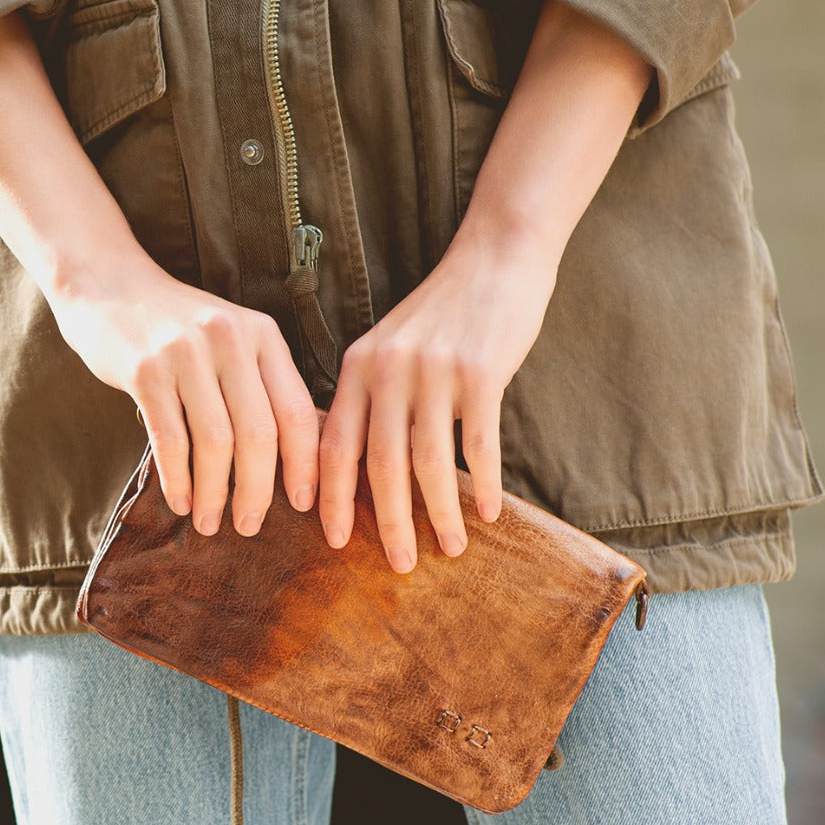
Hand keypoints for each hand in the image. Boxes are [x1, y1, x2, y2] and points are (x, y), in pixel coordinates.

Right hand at [50, 254, 319, 536]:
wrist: (108, 285)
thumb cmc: (179, 328)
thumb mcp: (232, 339)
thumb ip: (262, 384)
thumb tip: (297, 459)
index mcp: (262, 335)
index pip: (297, 410)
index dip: (304, 464)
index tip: (304, 503)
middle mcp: (229, 339)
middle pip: (259, 434)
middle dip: (258, 491)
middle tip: (250, 526)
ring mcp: (186, 353)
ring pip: (215, 443)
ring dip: (215, 494)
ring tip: (211, 523)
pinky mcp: (144, 370)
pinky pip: (170, 440)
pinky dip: (178, 480)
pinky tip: (180, 502)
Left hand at [317, 0, 651, 572]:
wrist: (495, 259)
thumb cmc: (442, 313)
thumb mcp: (389, 346)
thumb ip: (371, 396)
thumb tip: (358, 469)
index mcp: (359, 366)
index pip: (334, 445)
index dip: (330, 497)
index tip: (330, 539)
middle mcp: (389, 370)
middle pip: (381, 465)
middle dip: (388, 522)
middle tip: (397, 565)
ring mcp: (435, 371)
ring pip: (430, 463)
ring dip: (441, 513)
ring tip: (452, 547)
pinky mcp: (482, 373)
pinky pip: (479, 445)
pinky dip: (483, 484)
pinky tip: (490, 512)